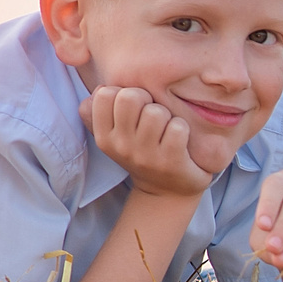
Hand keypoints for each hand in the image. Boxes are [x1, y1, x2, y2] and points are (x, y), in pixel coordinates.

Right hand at [82, 86, 216, 197]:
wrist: (166, 192)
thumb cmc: (141, 153)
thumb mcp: (114, 136)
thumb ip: (99, 112)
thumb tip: (100, 88)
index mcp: (104, 137)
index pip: (105, 94)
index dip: (123, 92)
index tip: (134, 108)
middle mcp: (121, 146)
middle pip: (130, 97)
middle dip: (145, 99)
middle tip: (152, 114)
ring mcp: (145, 155)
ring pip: (156, 112)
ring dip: (166, 116)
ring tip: (166, 129)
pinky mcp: (170, 161)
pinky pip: (178, 127)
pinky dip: (183, 128)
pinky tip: (180, 140)